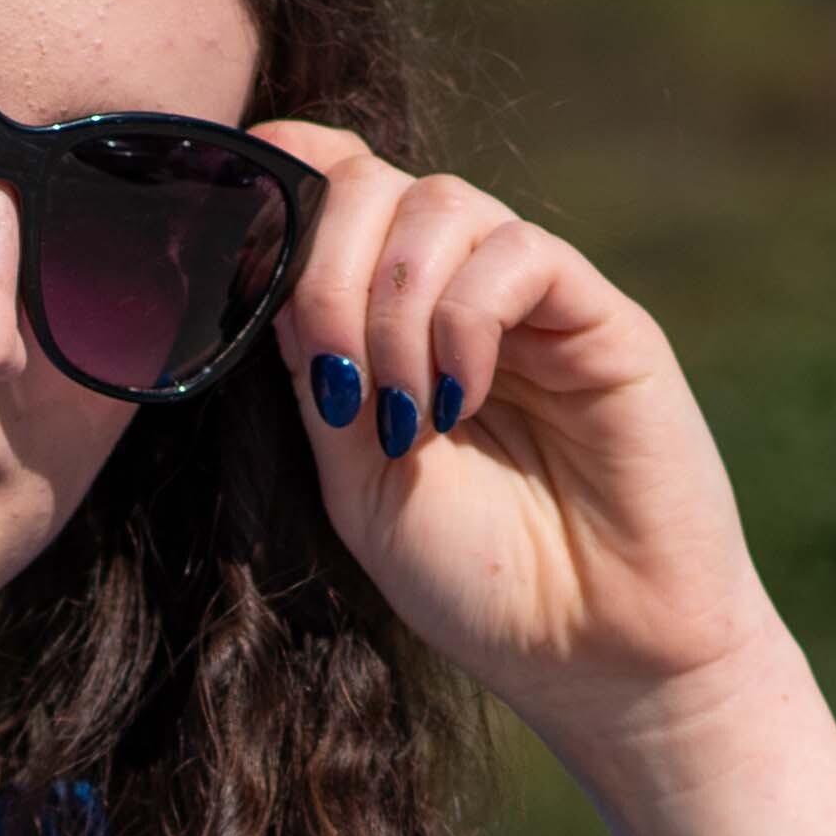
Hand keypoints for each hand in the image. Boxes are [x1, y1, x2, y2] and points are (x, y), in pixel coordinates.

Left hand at [259, 126, 781, 768]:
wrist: (595, 655)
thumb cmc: (476, 582)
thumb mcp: (356, 482)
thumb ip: (315, 374)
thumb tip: (268, 271)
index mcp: (388, 324)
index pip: (334, 194)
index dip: (283, 180)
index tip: (236, 224)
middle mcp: (457, 294)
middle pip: (373, 184)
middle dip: (327, 265)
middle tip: (337, 377)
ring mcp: (530, 301)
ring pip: (442, 202)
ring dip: (394, 301)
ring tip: (407, 411)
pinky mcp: (600, 317)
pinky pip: (518, 253)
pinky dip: (465, 316)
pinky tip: (460, 398)